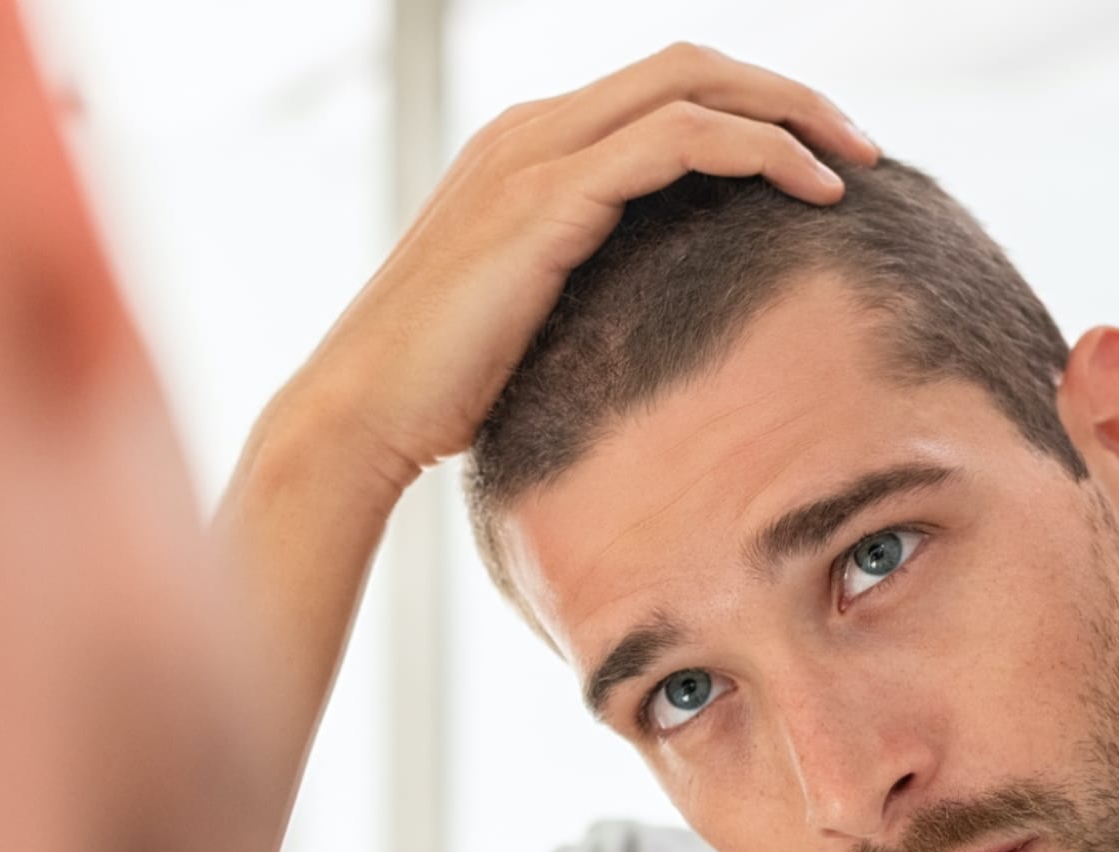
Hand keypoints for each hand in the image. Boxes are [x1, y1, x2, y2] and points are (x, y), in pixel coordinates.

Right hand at [297, 42, 877, 484]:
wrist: (363, 412)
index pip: (659, 95)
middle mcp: (530, 134)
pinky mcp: (545, 202)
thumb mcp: (522, 317)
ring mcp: (534, 159)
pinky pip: (676, 142)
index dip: (748, 114)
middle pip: (690, 66)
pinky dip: (756, 152)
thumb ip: (578, 284)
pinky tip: (811, 192)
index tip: (814, 166)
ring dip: (790, 114)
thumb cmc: (439, 387)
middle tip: (861, 148)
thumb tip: (650, 312)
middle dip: (788, 96)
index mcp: (527, 154)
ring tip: (856, 165)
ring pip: (693, 86)